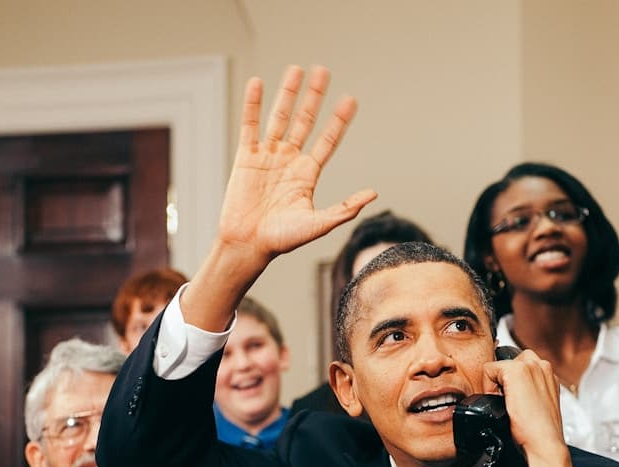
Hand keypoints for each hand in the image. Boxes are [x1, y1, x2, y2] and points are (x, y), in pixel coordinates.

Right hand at [182, 65, 376, 330]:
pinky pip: (249, 126)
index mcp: (308, 174)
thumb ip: (344, 209)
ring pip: (279, 118)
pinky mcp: (246, 158)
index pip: (328, 140)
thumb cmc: (281, 240)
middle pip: (305, 121)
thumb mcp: (317, 225)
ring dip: (287, 94)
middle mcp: (289, 161)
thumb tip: (373, 194)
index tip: (350, 100)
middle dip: (314, 97)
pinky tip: (257, 85)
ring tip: (296, 70)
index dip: (339, 121)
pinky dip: (252, 105)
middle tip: (323, 72)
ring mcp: (267, 157)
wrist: (247, 245)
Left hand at [481, 349, 571, 466]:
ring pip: (498, 365)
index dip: (509, 383)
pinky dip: (488, 385)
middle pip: (508, 362)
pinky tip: (499, 401)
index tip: (512, 399)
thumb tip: (509, 390)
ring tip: (503, 402)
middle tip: (506, 400)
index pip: (519, 365)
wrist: (544, 442)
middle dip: (502, 379)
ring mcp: (530, 366)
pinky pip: (488, 369)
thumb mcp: (537, 403)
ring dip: (496, 382)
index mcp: (547, 374)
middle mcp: (541, 365)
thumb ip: (528, 390)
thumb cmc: (540, 430)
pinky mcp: (516, 371)